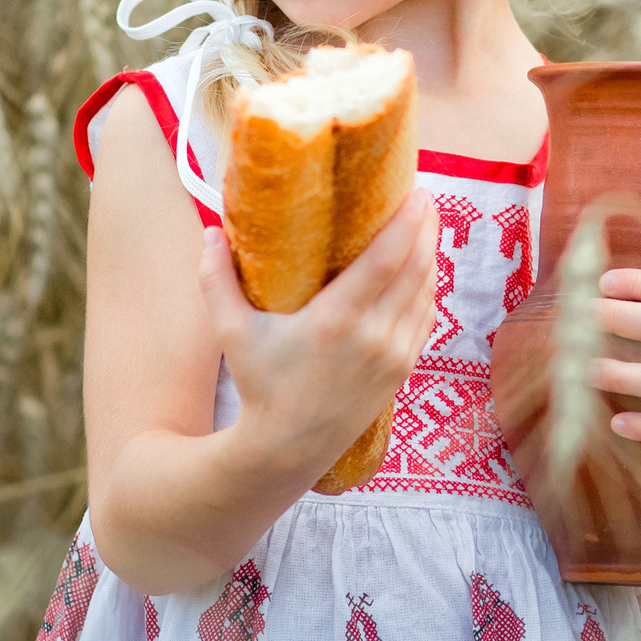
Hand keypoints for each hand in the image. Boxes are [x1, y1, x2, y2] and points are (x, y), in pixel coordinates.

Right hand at [197, 191, 434, 485]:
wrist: (288, 448)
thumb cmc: (259, 385)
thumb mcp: (231, 333)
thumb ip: (216, 280)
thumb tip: (211, 231)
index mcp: (338, 320)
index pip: (387, 259)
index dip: (407, 222)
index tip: (416, 192)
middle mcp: (375, 336)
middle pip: (417, 268)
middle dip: (424, 227)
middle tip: (421, 195)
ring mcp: (394, 355)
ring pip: (426, 292)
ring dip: (429, 254)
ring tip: (424, 224)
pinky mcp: (402, 369)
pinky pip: (425, 317)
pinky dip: (427, 287)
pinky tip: (422, 268)